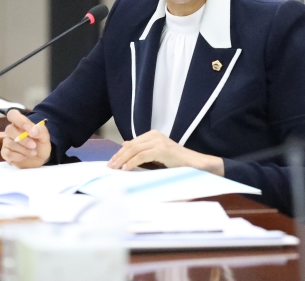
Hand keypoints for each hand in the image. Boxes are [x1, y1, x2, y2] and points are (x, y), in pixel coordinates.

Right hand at [1, 109, 51, 167]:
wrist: (40, 158)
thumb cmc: (40, 144)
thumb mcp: (45, 136)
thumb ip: (40, 131)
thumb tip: (32, 131)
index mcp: (21, 123)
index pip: (12, 114)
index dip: (19, 121)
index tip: (29, 129)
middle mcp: (12, 131)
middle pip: (9, 130)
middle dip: (23, 139)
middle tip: (33, 145)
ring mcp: (7, 142)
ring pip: (9, 143)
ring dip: (23, 149)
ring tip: (33, 152)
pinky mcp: (5, 153)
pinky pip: (7, 154)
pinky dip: (18, 156)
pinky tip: (25, 157)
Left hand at [107, 129, 223, 175]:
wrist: (194, 164)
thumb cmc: (176, 163)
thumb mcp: (156, 156)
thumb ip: (143, 151)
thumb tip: (125, 148)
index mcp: (153, 134)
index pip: (131, 143)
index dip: (120, 153)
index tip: (112, 162)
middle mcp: (154, 135)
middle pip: (130, 145)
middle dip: (118, 156)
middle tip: (110, 166)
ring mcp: (158, 141)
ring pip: (134, 150)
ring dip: (122, 160)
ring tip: (115, 169)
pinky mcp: (161, 149)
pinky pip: (141, 156)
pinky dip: (132, 163)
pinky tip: (126, 169)